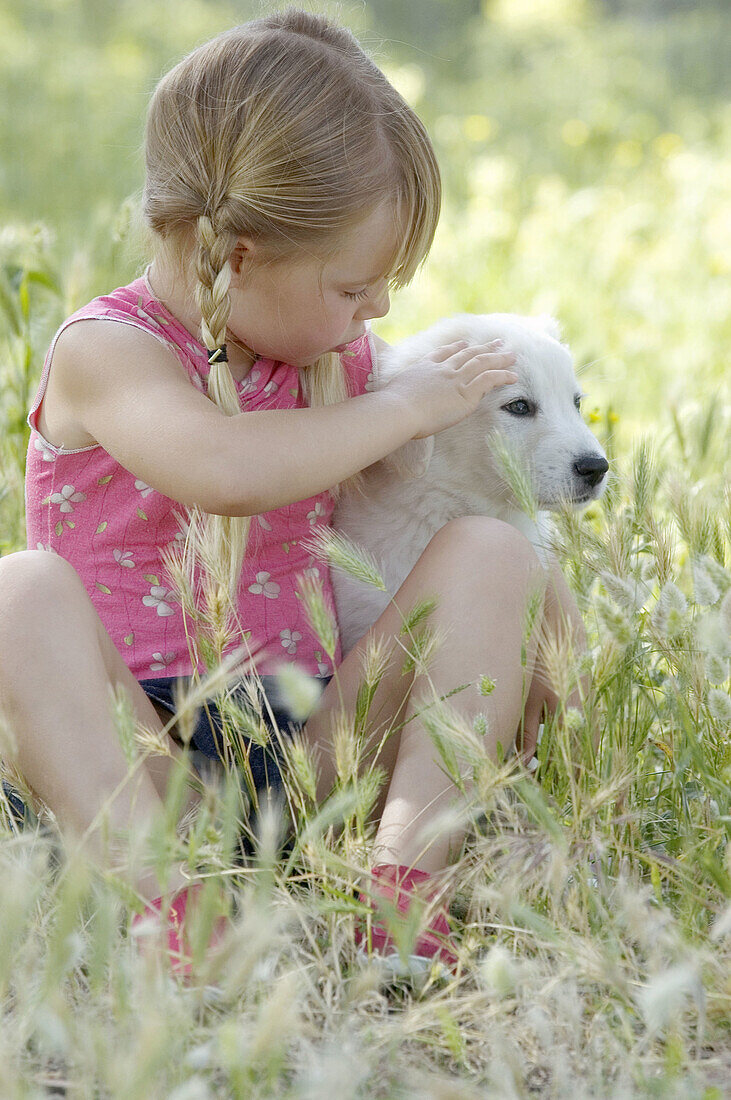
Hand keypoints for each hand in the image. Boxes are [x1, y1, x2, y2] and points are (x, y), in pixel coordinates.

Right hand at [382, 339, 517, 439]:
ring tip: (512, 355)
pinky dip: (503, 375)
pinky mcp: (465, 393)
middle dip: (483, 348)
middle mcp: (442, 369)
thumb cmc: (389, 408)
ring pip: (482, 363)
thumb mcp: (391, 394)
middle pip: (467, 354)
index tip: (464, 344)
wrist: (397, 410)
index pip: (442, 354)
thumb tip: (390, 404)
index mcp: (423, 368)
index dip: (456, 348)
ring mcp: (455, 379)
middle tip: (497, 343)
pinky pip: (489, 379)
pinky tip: (513, 375)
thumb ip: (397, 395)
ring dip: (499, 358)